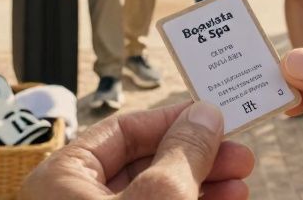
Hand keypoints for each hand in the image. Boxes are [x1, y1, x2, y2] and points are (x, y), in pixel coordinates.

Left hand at [20, 101, 254, 199]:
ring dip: (203, 183)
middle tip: (241, 152)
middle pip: (144, 162)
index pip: (123, 130)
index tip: (217, 116)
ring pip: (156, 193)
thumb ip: (184, 151)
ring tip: (242, 179)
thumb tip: (206, 111)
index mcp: (61, 179)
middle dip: (198, 155)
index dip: (175, 119)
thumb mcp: (160, 198)